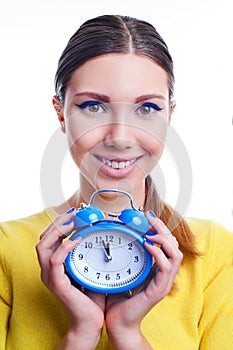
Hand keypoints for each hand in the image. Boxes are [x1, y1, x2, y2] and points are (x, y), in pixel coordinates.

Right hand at [35, 210, 104, 348]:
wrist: (91, 321)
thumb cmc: (91, 297)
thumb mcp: (89, 270)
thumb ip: (89, 254)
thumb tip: (102, 235)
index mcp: (54, 266)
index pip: (48, 239)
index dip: (59, 223)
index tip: (74, 213)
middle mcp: (48, 270)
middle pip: (42, 239)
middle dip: (57, 223)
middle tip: (73, 213)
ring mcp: (51, 277)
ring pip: (42, 246)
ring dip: (57, 231)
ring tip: (72, 223)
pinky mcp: (58, 284)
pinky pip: (55, 261)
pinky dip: (64, 248)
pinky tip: (76, 240)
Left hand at [105, 211, 182, 348]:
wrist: (118, 321)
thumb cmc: (119, 297)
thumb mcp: (125, 271)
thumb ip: (127, 256)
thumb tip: (118, 236)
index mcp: (157, 269)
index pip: (167, 244)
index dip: (160, 228)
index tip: (148, 217)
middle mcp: (164, 274)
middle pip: (174, 245)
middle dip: (163, 228)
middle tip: (149, 218)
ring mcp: (163, 283)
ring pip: (176, 254)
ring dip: (163, 239)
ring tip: (149, 232)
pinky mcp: (158, 290)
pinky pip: (166, 267)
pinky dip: (158, 253)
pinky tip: (146, 245)